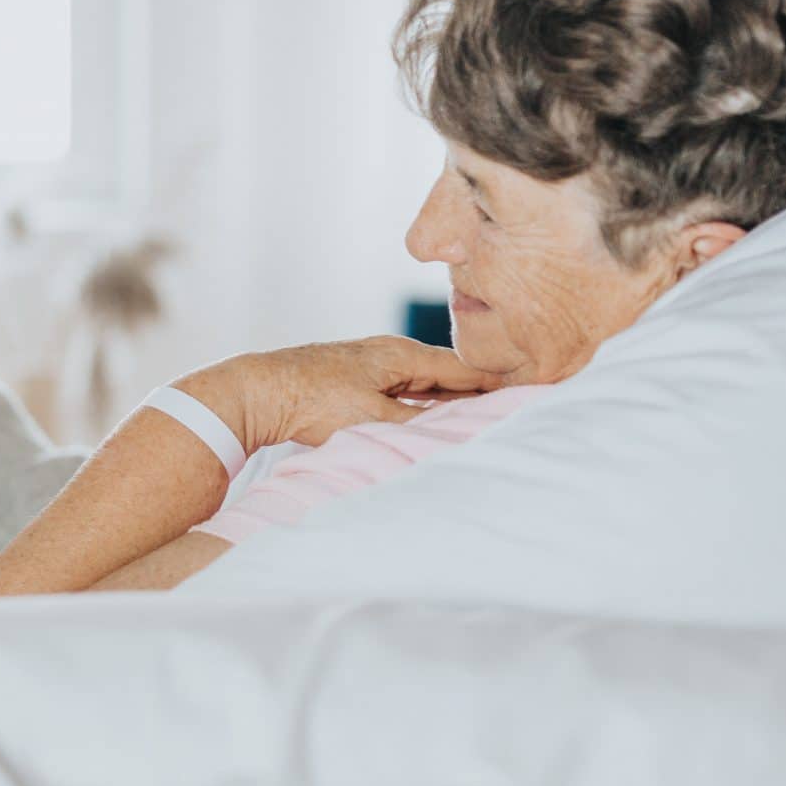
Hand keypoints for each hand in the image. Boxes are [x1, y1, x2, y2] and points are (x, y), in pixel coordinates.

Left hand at [180, 337, 502, 451]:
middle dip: (479, 391)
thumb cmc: (311, 399)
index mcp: (400, 355)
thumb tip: (454, 430)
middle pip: (446, 374)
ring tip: (482, 417)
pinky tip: (430, 420)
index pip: (463, 368)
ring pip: (424, 386)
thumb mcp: (373, 416)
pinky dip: (422, 407)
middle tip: (515, 407)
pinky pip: (402, 395)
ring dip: (450, 401)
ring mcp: (371, 369)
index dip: (495, 381)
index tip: (528, 391)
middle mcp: (389, 356)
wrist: (257, 392)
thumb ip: (417, 423)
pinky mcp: (354, 386)